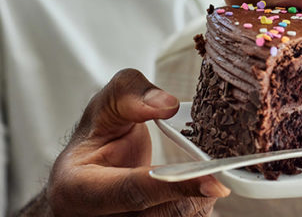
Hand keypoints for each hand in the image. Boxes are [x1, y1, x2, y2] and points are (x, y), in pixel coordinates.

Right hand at [19, 68, 229, 215]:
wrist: (87, 173)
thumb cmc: (96, 141)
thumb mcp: (104, 108)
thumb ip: (130, 96)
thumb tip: (166, 105)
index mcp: (77, 189)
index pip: (133, 191)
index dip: (175, 185)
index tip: (213, 180)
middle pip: (159, 214)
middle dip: (194, 192)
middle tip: (223, 172)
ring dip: (198, 201)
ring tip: (207, 174)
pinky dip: (196, 206)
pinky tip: (199, 188)